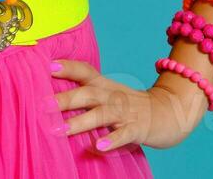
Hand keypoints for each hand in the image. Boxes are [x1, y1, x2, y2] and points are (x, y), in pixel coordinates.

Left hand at [51, 59, 207, 151]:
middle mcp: (113, 95)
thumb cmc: (131, 105)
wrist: (170, 111)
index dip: (68, 66)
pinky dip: (112, 139)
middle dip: (65, 98)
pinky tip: (98, 146)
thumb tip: (54, 95)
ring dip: (80, 122)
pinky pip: (124, 134)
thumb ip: (87, 92)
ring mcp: (126, 112)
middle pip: (87, 93)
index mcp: (105, 85)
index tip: (47, 65)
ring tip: (60, 130)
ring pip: (101, 114)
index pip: (85, 71)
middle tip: (42, 105)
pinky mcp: (138, 128)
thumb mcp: (109, 93)